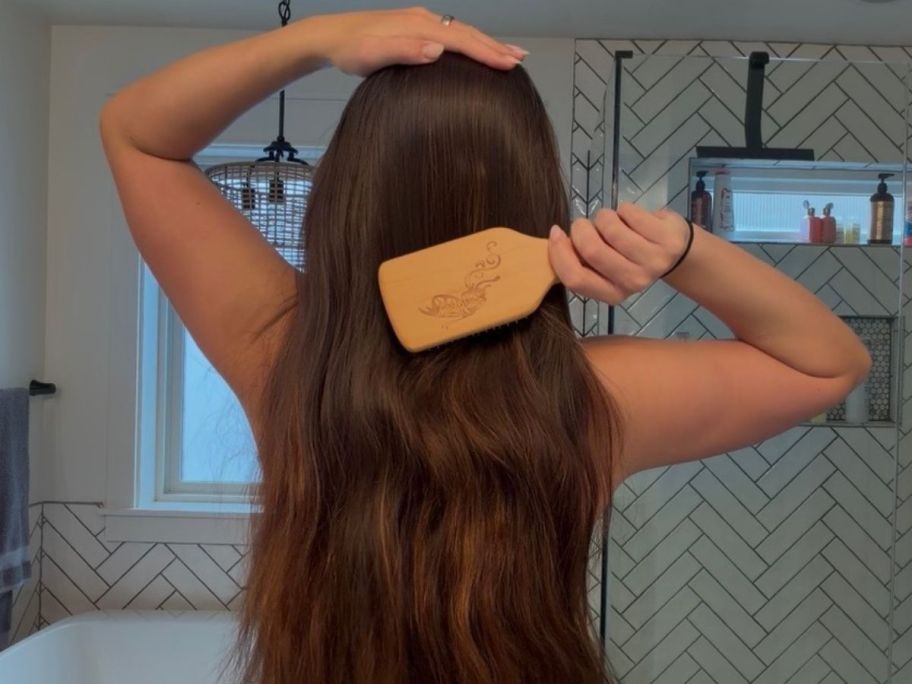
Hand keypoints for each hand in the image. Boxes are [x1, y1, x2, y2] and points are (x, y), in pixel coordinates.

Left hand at [304, 7, 526, 76]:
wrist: (330, 36)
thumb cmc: (350, 51)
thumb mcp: (372, 55)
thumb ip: (404, 52)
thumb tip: (436, 50)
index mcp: (419, 27)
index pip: (461, 41)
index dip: (487, 53)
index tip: (509, 64)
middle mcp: (423, 20)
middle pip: (467, 33)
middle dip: (495, 46)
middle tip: (520, 59)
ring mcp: (420, 22)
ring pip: (461, 32)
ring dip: (486, 43)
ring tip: (508, 55)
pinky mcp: (415, 28)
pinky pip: (451, 34)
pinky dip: (469, 42)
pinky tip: (474, 50)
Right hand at [548, 203, 689, 303]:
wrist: (676, 252)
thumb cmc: (629, 257)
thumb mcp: (605, 268)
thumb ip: (580, 262)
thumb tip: (556, 239)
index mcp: (613, 294)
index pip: (576, 278)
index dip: (559, 252)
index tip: (556, 233)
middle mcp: (633, 283)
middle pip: (591, 250)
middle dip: (580, 228)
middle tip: (584, 224)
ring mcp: (652, 261)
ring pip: (610, 228)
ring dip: (603, 216)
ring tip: (611, 220)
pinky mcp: (665, 238)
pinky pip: (628, 213)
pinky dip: (623, 209)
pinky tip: (630, 217)